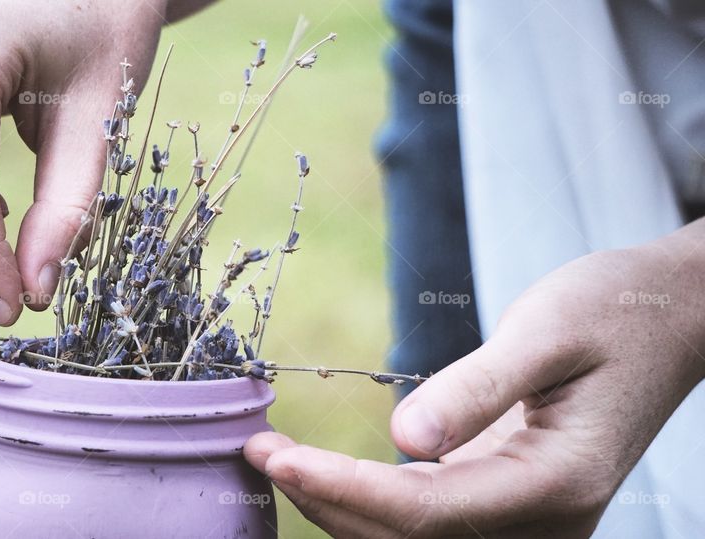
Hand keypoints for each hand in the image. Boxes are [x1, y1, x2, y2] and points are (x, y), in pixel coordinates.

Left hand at [245, 220, 704, 536]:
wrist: (667, 318)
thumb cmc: (614, 312)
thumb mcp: (546, 333)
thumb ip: (477, 387)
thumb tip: (401, 437)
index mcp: (556, 481)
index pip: (425, 510)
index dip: (343, 489)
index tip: (277, 456)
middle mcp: (542, 518)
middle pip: (411, 538)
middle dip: (326, 501)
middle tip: (257, 452)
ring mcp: (527, 517)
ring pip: (415, 537)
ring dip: (340, 505)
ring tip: (276, 458)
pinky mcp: (509, 498)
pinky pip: (430, 518)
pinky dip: (370, 497)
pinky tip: (327, 469)